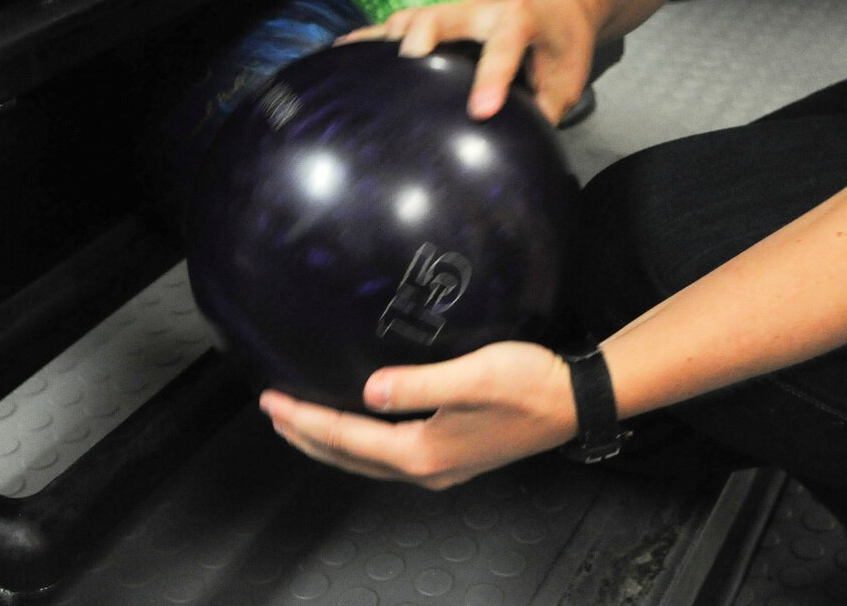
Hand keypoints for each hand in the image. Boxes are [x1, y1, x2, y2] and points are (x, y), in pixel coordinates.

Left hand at [260, 343, 576, 487]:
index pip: (347, 438)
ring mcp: (441, 466)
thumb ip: (418, 384)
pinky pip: (389, 456)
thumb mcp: (472, 377)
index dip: (306, 419)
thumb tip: (368, 391)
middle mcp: (426, 469)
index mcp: (423, 453)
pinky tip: (362, 426)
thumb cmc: (528, 385)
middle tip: (273, 413)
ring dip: (331, 442)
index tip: (272, 401)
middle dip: (308, 436)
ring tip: (303, 422)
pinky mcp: (455, 455)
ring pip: (368, 461)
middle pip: (350, 458)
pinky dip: (360, 443)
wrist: (574, 401)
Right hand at [339, 0, 599, 123]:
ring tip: (355, 59)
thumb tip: (521, 153)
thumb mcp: (568, 81)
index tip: (481, 110)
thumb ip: (546, 110)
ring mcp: (455, 12)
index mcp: (521, 20)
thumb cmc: (564, 46)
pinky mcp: (438, 20)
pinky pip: (399, 25)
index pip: (505, 44)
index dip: (492, 76)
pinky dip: (372, 38)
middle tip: (407, 61)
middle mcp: (482, 9)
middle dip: (424, 35)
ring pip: (415, 17)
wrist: (560, 5)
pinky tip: (343, 52)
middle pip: (446, 14)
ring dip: (386, 37)